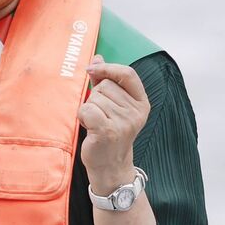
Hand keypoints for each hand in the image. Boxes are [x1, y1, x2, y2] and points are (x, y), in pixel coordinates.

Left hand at [78, 56, 150, 192]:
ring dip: (88, 108)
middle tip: (99, 115)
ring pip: (94, 97)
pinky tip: (89, 126)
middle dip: (95, 97)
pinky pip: (87, 108)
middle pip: (106, 85)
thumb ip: (107, 81)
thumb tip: (97, 58)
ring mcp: (123, 122)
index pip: (128, 73)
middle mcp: (135, 112)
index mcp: (141, 103)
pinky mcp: (108, 131)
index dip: (108, 68)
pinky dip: (83, 115)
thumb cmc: (109, 133)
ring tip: (95, 123)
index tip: (92, 69)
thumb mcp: (113, 106)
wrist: (110, 166)